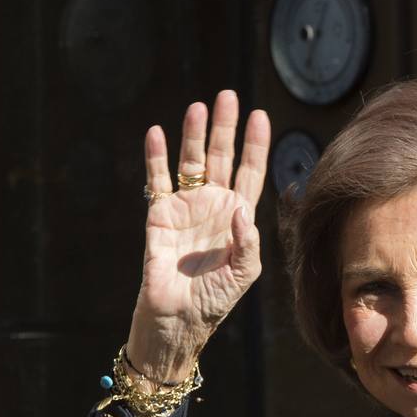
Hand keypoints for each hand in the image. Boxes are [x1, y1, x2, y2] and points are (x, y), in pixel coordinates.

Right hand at [125, 90, 270, 381]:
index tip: (260, 115)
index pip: (250, 172)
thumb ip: (248, 241)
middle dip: (225, 128)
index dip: (255, 145)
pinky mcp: (158, 216)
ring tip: (197, 106)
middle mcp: (213, 206)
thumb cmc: (215, 301)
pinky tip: (156, 133)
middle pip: (221, 158)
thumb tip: (240, 208)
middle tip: (227, 96)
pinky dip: (156, 157)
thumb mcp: (244, 273)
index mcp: (238, 217)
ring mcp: (185, 208)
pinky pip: (157, 180)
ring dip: (194, 135)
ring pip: (191, 162)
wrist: (177, 320)